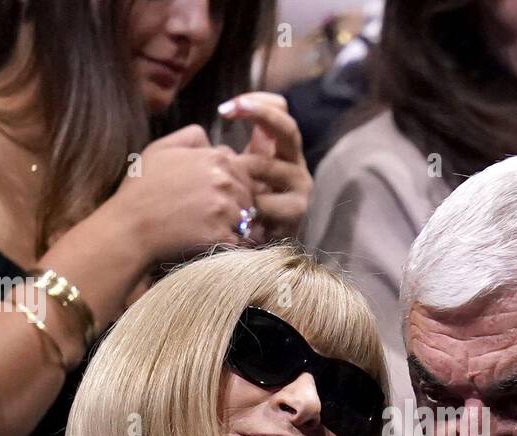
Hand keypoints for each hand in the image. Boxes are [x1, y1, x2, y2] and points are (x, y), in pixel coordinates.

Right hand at [107, 124, 256, 264]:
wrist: (129, 227)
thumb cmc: (141, 189)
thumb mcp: (160, 149)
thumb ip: (191, 138)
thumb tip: (211, 141)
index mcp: (215, 157)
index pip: (244, 170)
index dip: (234, 183)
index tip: (218, 195)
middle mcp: (225, 180)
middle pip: (249, 193)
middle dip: (238, 204)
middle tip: (216, 216)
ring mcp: (225, 209)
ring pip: (249, 218)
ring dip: (238, 225)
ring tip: (215, 230)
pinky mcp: (222, 236)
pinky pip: (241, 241)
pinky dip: (232, 244)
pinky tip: (214, 243)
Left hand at [220, 93, 311, 242]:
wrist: (242, 252)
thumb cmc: (230, 209)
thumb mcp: (226, 175)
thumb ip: (222, 150)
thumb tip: (217, 123)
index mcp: (279, 150)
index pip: (280, 109)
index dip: (257, 102)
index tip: (225, 108)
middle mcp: (294, 164)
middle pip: (287, 128)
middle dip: (259, 114)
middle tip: (226, 111)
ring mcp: (299, 189)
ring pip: (271, 165)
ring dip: (242, 171)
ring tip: (221, 182)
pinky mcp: (296, 215)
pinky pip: (269, 202)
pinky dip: (247, 206)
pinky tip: (233, 212)